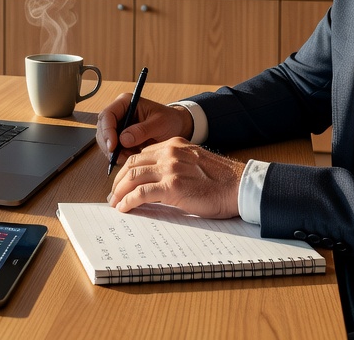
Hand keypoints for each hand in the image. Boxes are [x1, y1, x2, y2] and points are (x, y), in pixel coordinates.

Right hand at [94, 93, 192, 158]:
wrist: (176, 127)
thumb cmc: (170, 120)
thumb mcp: (160, 124)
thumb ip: (142, 130)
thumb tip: (123, 139)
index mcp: (126, 102)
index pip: (107, 115)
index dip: (107, 131)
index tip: (113, 146)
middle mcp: (119, 112)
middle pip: (102, 128)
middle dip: (108, 144)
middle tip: (119, 157)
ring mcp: (119, 125)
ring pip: (105, 140)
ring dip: (114, 152)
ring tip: (131, 156)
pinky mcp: (120, 137)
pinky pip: (113, 148)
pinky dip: (119, 155)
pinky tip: (131, 157)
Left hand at [108, 138, 243, 217]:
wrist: (239, 186)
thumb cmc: (222, 180)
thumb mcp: (194, 163)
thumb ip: (176, 165)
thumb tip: (156, 182)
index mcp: (175, 145)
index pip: (142, 154)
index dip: (128, 169)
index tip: (122, 182)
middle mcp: (170, 152)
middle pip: (133, 163)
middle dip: (119, 180)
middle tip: (114, 194)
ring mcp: (170, 168)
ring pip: (133, 177)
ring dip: (120, 191)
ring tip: (116, 203)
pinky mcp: (172, 186)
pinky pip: (142, 193)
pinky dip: (129, 201)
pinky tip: (125, 208)